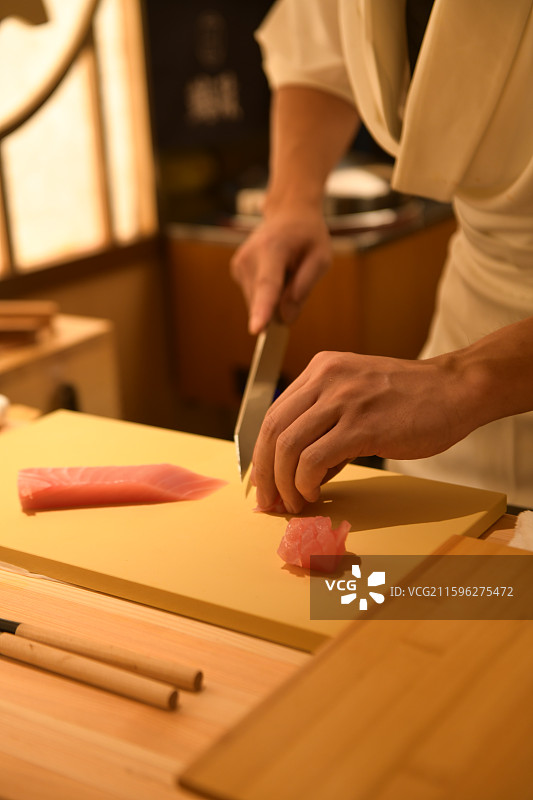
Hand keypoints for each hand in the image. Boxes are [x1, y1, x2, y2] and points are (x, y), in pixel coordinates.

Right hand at [230, 207, 330, 333]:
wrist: (288, 213)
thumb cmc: (308, 235)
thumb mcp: (321, 257)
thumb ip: (304, 287)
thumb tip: (285, 318)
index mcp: (272, 249)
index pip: (268, 285)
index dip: (263, 309)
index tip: (256, 330)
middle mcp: (249, 257)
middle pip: (265, 301)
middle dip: (282, 303)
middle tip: (298, 275)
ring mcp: (239, 265)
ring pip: (259, 303)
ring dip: (276, 298)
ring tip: (286, 270)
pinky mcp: (236, 271)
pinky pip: (255, 296)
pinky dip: (268, 293)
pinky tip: (276, 272)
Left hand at [252, 350, 473, 513]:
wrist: (455, 390)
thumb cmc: (411, 400)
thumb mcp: (358, 398)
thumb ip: (326, 427)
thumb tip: (298, 474)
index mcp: (321, 369)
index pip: (274, 413)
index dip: (262, 453)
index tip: (263, 482)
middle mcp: (326, 379)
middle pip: (273, 430)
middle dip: (264, 473)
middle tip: (269, 501)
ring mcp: (343, 400)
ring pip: (288, 446)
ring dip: (284, 483)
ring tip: (294, 502)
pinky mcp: (362, 425)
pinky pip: (314, 459)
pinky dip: (306, 483)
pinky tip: (314, 492)